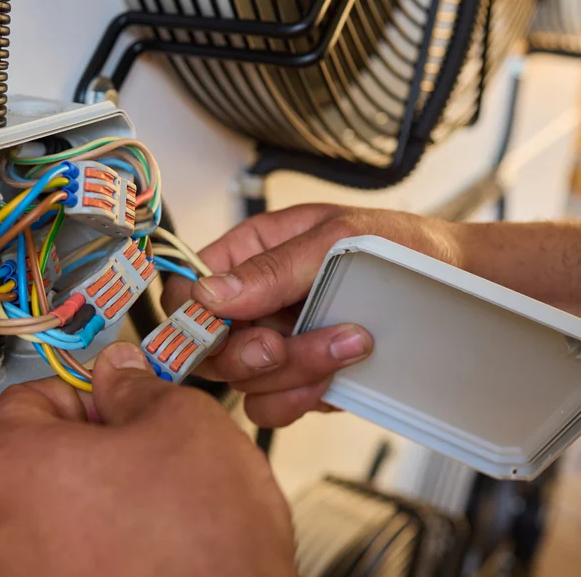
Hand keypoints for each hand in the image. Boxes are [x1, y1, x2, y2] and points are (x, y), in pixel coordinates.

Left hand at [0, 343, 296, 576]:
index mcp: (9, 468)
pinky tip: (147, 550)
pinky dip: (98, 548)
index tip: (117, 402)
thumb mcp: (183, 425)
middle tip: (144, 452)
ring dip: (96, 501)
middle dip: (91, 448)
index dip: (85, 392)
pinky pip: (64, 558)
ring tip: (154, 510)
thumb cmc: (199, 555)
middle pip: (35, 457)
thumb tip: (121, 376)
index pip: (28, 396)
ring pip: (51, 512)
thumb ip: (136, 386)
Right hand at [162, 204, 464, 426]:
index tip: (220, 329)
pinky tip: (338, 377)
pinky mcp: (300, 379)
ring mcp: (275, 344)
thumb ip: (273, 268)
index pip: (185, 289)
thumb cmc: (403, 248)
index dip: (190, 316)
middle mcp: (253, 303)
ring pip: (243, 382)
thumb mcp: (338, 238)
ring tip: (346, 346)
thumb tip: (209, 294)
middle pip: (208, 346)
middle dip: (248, 353)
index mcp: (249, 255)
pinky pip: (273, 406)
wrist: (461, 287)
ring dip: (289, 374)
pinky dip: (301, 399)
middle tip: (282, 344)